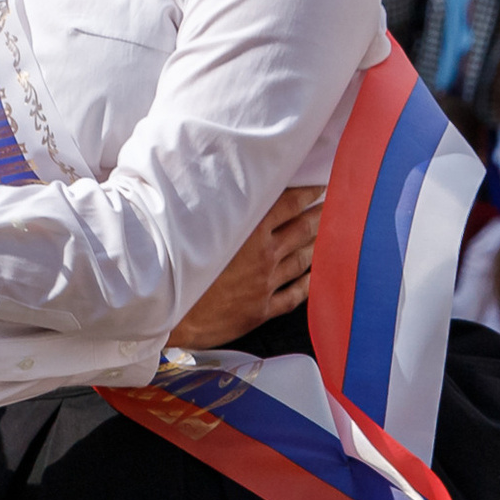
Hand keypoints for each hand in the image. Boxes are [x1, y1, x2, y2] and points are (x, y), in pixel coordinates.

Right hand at [172, 184, 325, 348]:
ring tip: (329, 233)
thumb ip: (216, 208)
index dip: (307, 193)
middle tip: (333, 205)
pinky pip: (293, 296)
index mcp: (248, 231)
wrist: (167, 314)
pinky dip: (307, 284)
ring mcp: (264, 285)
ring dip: (317, 245)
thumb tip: (222, 188)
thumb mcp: (193, 228)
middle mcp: (262, 256)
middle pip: (301, 230)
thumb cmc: (172, 267)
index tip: (319, 185)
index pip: (287, 204)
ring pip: (301, 261)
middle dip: (319, 216)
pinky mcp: (260, 310)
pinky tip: (316, 277)